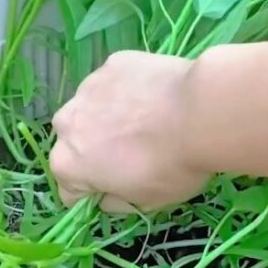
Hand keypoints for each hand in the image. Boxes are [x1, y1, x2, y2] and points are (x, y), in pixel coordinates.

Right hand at [49, 51, 210, 212]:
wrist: (202, 113)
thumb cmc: (172, 167)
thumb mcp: (145, 203)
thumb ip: (115, 203)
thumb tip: (107, 196)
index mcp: (67, 164)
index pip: (70, 190)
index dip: (95, 193)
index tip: (121, 187)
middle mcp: (65, 124)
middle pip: (74, 144)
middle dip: (95, 150)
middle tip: (135, 151)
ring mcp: (87, 88)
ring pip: (91, 111)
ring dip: (108, 118)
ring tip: (147, 120)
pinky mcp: (111, 64)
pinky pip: (113, 84)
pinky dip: (127, 92)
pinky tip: (155, 97)